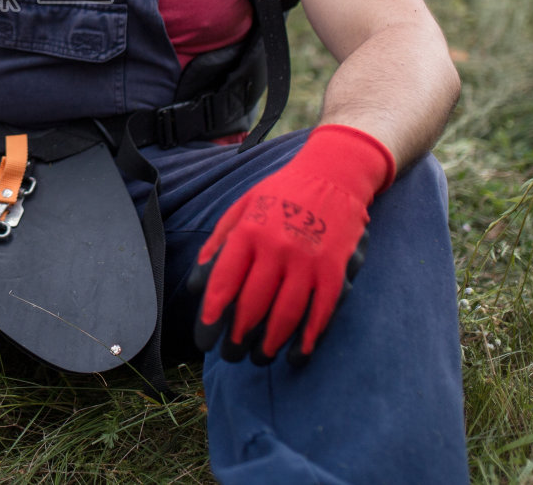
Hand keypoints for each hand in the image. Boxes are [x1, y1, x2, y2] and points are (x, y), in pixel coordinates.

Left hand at [189, 124, 394, 365]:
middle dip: (237, 337)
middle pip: (252, 305)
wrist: (334, 174)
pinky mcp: (335, 270)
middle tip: (230, 356)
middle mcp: (277, 248)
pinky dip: (308, 339)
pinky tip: (296, 355)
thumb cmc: (281, 194)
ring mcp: (309, 261)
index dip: (212, 315)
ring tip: (258, 359)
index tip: (204, 338)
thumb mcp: (241, 208)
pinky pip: (320, 313)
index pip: (224, 282)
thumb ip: (218, 244)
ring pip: (285, 315)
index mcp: (249, 232)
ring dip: (269, 344)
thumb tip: (197, 286)